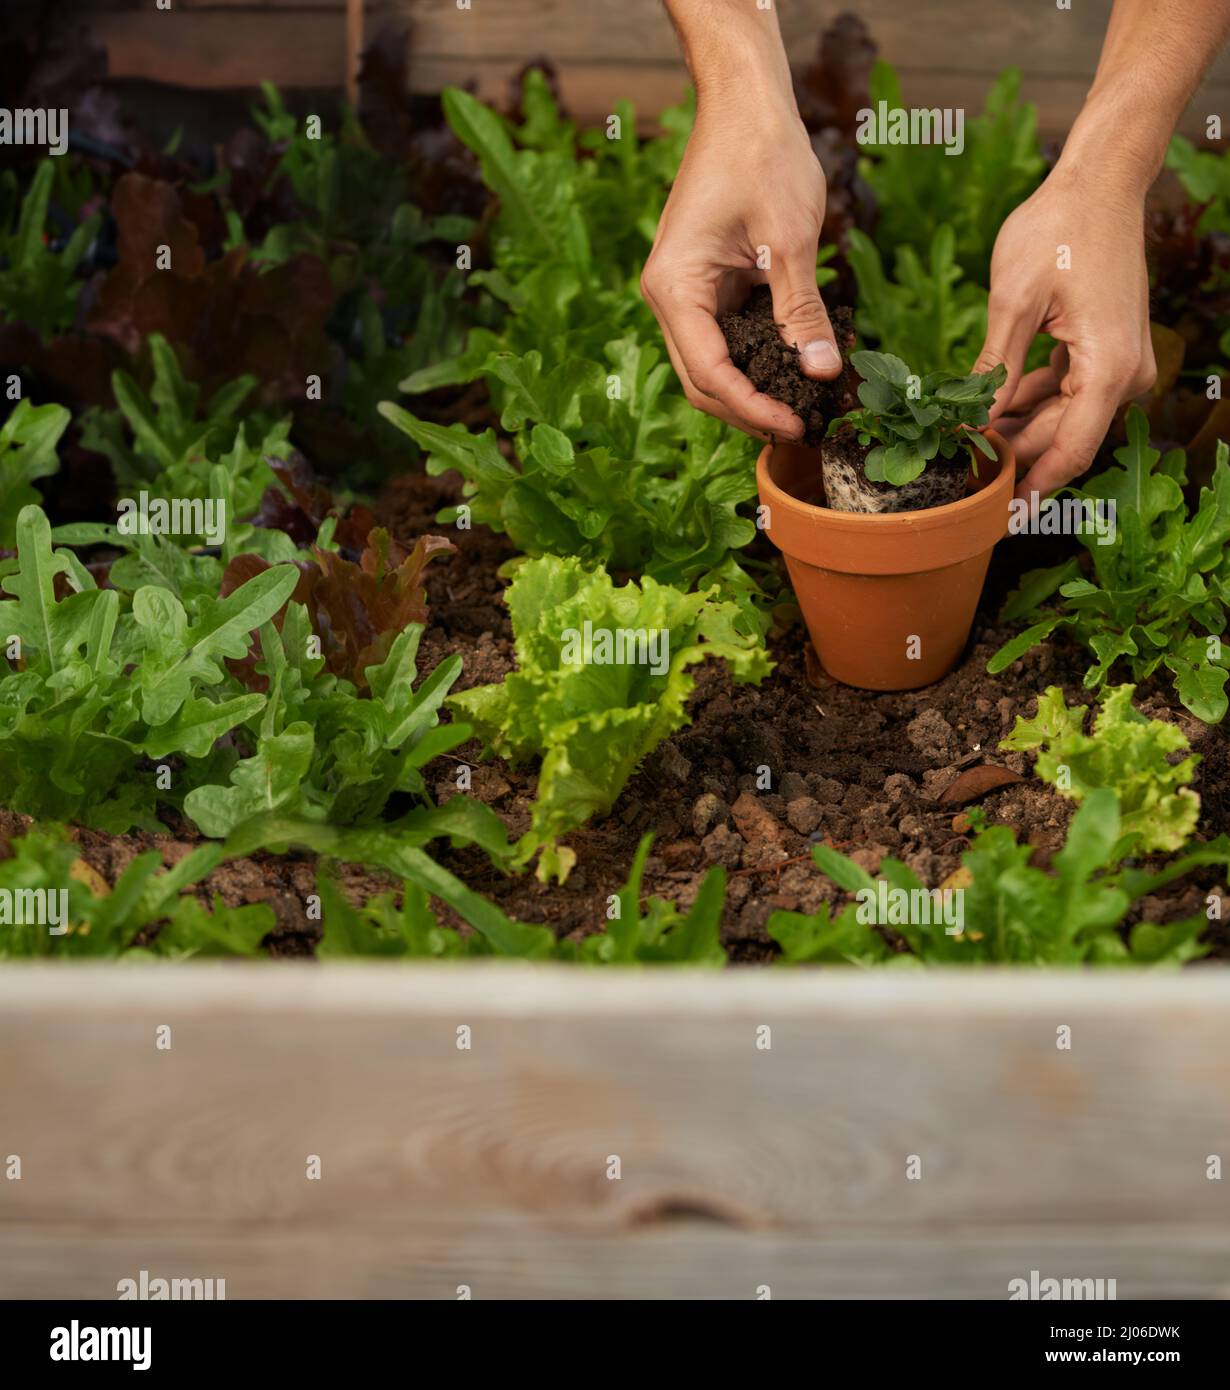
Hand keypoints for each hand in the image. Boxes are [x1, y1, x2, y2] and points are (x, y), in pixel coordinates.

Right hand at [641, 103, 841, 439]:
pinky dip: (757, 357)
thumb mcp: (789, 238)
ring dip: (752, 388)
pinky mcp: (706, 285)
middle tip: (802, 425)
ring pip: (713, 365)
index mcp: (675, 288)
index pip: (708, 374)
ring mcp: (685, 292)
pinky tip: (794, 366)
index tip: (795, 424)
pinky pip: (726, 338)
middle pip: (703, 380)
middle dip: (748, 409)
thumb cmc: (762, 156)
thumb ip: (801, 311)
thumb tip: (822, 372)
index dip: (751, 408)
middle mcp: (669, 296)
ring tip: (801, 403)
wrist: (746, 102)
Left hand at [974, 164, 1155, 500]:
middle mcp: (1124, 374)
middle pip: (1062, 438)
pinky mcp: (1105, 350)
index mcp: (1108, 369)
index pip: (1070, 452)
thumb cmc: (1058, 230)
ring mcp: (1118, 363)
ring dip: (1016, 429)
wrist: (1100, 182)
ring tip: (964, 442)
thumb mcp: (1013, 303)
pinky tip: (987, 407)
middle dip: (1013, 456)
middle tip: (960, 477)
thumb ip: (994, 369)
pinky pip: (1064, 392)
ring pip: (1060, 418)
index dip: (1032, 489)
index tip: (999, 519)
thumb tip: (973, 426)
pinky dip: (1027, 401)